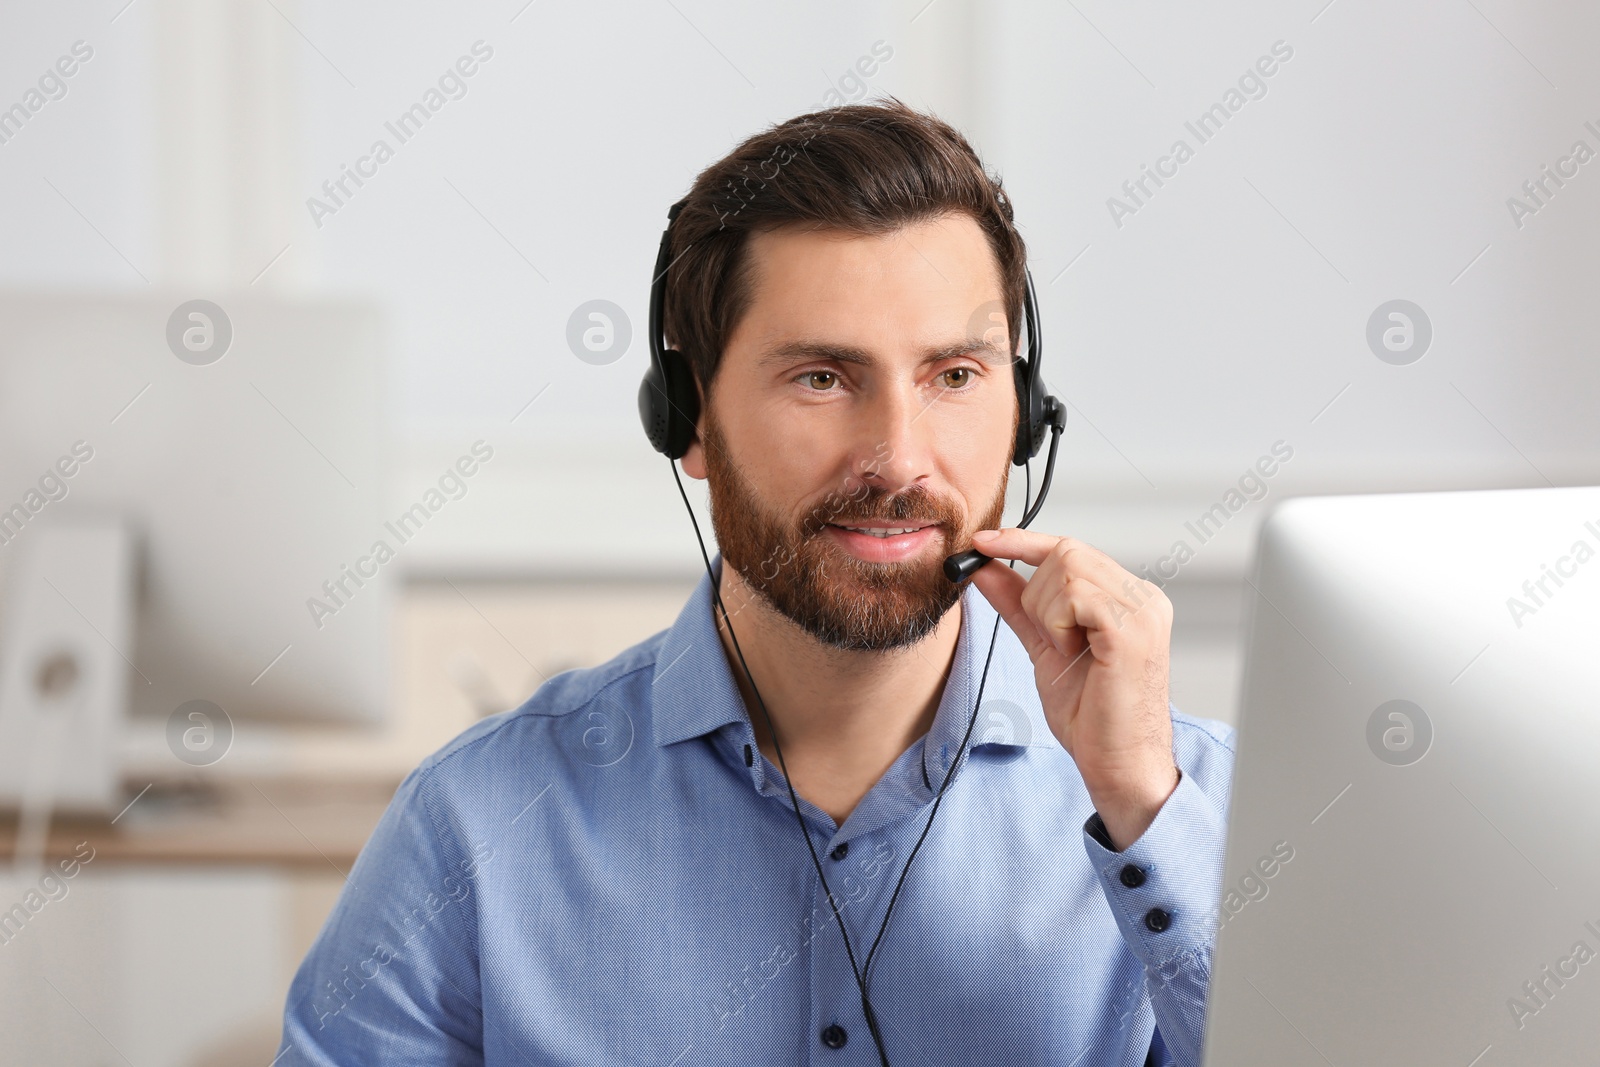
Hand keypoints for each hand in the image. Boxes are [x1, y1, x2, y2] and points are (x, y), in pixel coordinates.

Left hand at [967, 529, 1179, 850]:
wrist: (1117, 764)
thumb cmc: (1092, 715)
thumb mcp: (1044, 646)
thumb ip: (1017, 604)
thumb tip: (984, 566)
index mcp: (1129, 598)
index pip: (1072, 548)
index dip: (1023, 541)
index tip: (982, 541)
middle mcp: (1143, 596)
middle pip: (1066, 552)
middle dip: (1037, 594)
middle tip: (1050, 639)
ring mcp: (1143, 610)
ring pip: (1067, 569)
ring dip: (1047, 612)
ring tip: (1067, 651)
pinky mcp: (1131, 629)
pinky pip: (1075, 596)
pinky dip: (1058, 623)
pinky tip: (1072, 653)